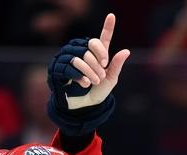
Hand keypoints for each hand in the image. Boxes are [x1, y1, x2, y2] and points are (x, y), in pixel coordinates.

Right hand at [46, 12, 130, 133]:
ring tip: (94, 82)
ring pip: (80, 57)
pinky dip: (80, 76)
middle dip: (98, 63)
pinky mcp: (60, 68)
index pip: (102, 38)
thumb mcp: (110, 80)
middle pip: (90, 47)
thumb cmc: (98, 91)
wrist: (84, 106)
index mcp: (97, 54)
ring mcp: (70, 59)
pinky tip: (85, 83)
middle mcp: (83, 52)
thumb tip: (126, 51)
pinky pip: (70, 67)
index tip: (112, 16)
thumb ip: (116, 65)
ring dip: (90, 72)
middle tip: (101, 76)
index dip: (108, 27)